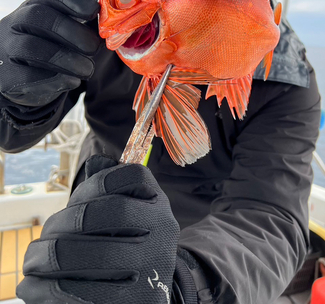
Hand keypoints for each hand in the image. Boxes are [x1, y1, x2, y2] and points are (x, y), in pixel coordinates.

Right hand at [0, 0, 100, 106]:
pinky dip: (56, 79)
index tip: (94, 12)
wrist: (18, 80)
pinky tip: (72, 81)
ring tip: (87, 69)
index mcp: (34, 7)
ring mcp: (6, 49)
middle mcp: (15, 23)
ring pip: (31, 47)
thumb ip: (84, 24)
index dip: (74, 0)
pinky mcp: (5, 76)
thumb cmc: (49, 49)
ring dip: (67, 59)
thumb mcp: (63, 32)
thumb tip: (114, 21)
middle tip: (93, 47)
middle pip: (39, 17)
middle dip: (72, 31)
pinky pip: (27, 76)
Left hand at [17, 155, 179, 303]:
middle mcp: (163, 233)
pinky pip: (87, 295)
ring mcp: (153, 270)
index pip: (133, 177)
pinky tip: (35, 287)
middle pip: (112, 211)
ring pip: (98, 254)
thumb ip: (111, 190)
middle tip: (43, 238)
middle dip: (66, 221)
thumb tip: (96, 162)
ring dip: (52, 256)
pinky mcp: (136, 302)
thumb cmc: (127, 248)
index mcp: (158, 207)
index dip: (96, 183)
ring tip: (33, 262)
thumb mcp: (129, 216)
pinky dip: (50, 291)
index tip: (73, 199)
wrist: (148, 295)